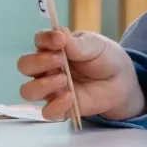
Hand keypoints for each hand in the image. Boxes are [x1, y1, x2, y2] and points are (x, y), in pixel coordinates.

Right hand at [17, 30, 143, 121]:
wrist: (121, 81)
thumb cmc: (105, 58)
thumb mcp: (96, 45)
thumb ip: (77, 43)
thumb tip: (59, 34)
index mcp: (53, 48)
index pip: (38, 41)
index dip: (45, 40)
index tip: (60, 40)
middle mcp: (46, 68)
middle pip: (24, 65)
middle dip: (38, 62)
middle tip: (60, 59)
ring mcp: (51, 89)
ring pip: (28, 91)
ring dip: (41, 85)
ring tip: (63, 79)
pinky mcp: (60, 107)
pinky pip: (47, 112)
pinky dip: (55, 105)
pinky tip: (70, 97)